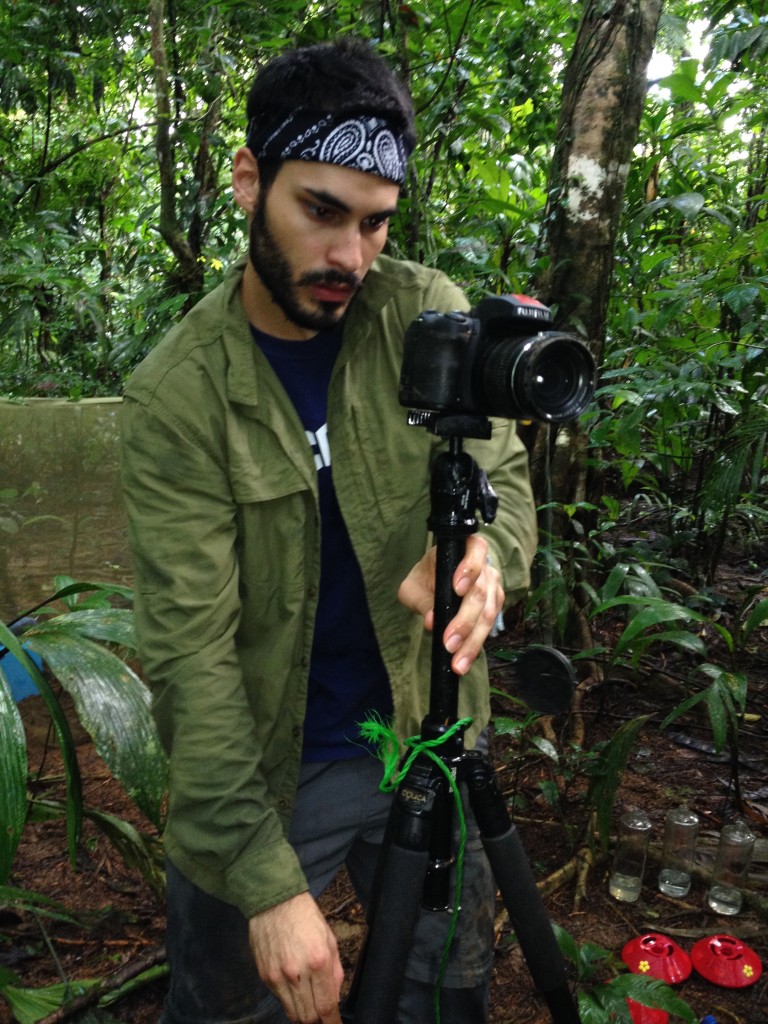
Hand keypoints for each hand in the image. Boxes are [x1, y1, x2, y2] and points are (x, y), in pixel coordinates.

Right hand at [249, 892, 342, 1022]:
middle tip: (323, 1013)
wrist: (274, 902)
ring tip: (309, 1002)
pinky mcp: (264, 976)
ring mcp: (277, 976)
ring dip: (303, 1013)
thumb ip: (335, 972)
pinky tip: (295, 987)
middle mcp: (297, 973)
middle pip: (308, 1016)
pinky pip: (280, 1000)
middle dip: (318, 1019)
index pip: (326, 1006)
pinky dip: (290, 1000)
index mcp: (318, 961)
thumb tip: (335, 997)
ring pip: (292, 1013)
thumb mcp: (330, 940)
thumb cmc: (307, 918)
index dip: (332, 1022)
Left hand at [398, 534, 503, 675]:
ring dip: (473, 640)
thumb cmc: (425, 579)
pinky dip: (477, 643)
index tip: (456, 589)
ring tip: (458, 661)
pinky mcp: (496, 603)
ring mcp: (493, 585)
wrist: (435, 583)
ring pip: (488, 613)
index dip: (469, 568)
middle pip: (480, 593)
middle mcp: (484, 565)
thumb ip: (420, 599)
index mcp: (465, 548)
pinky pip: (491, 624)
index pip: (475, 552)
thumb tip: (432, 621)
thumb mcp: (413, 585)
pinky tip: (465, 659)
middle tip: (449, 644)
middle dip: (465, 621)